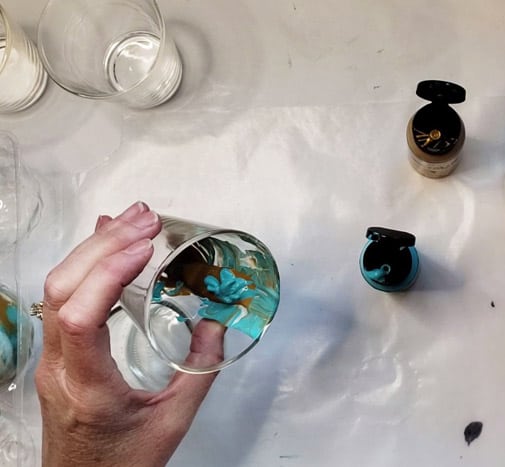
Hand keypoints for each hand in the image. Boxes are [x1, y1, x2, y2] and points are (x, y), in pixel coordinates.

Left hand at [35, 202, 221, 466]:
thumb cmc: (121, 463)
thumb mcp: (172, 423)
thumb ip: (199, 372)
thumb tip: (216, 325)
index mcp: (88, 386)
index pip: (79, 318)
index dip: (107, 274)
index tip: (144, 248)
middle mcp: (59, 367)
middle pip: (61, 289)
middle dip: (104, 245)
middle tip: (147, 220)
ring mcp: (50, 358)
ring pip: (56, 288)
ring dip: (94, 249)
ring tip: (134, 222)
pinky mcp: (56, 352)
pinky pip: (60, 297)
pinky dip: (86, 264)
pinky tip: (106, 245)